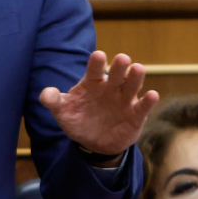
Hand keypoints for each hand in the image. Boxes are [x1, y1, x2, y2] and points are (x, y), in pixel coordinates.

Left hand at [41, 50, 158, 155]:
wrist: (94, 143)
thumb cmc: (79, 120)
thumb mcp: (63, 112)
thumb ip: (54, 101)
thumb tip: (45, 94)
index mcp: (93, 82)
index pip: (94, 69)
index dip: (96, 62)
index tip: (98, 55)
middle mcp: (111, 87)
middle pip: (116, 73)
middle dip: (119, 66)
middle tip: (122, 58)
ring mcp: (124, 100)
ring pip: (132, 85)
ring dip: (135, 78)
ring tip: (138, 69)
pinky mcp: (135, 115)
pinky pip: (143, 107)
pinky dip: (148, 101)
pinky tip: (152, 95)